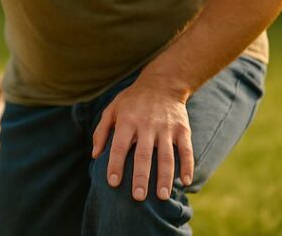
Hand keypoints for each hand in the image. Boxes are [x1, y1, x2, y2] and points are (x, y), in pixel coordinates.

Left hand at [91, 78, 194, 201]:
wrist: (162, 83)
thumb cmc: (132, 101)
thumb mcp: (111, 109)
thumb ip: (101, 131)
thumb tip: (94, 155)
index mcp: (127, 120)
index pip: (119, 146)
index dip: (115, 164)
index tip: (112, 183)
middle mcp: (146, 125)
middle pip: (143, 155)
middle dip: (141, 177)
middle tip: (138, 197)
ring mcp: (166, 128)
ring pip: (166, 156)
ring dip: (165, 177)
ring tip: (163, 197)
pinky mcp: (182, 129)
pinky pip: (186, 150)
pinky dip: (187, 166)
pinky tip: (185, 182)